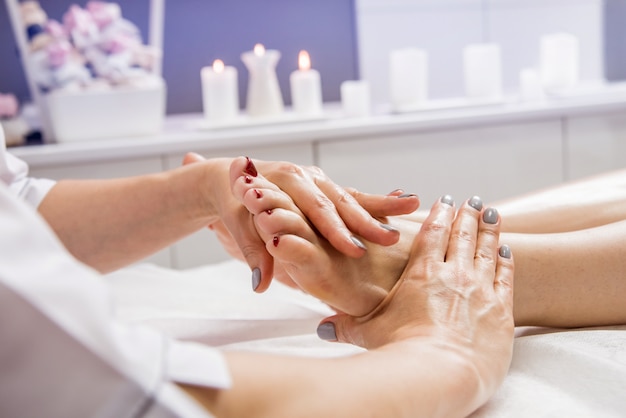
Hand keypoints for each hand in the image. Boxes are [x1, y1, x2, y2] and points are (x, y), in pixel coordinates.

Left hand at [185, 153, 419, 291]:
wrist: (226, 178)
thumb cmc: (234, 204)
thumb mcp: (237, 228)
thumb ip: (252, 253)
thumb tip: (260, 284)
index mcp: (286, 181)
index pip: (316, 210)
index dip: (336, 231)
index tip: (355, 251)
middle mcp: (306, 177)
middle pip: (341, 201)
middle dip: (366, 222)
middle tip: (391, 240)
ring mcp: (318, 181)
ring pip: (352, 197)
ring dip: (380, 208)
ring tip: (412, 211)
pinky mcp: (326, 188)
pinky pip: (356, 195)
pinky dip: (381, 200)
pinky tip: (408, 202)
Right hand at [326, 197, 514, 396]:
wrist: (442, 373)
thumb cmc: (403, 351)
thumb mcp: (368, 334)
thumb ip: (346, 326)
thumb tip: (324, 328)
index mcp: (422, 273)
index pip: (433, 234)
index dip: (439, 214)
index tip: (445, 200)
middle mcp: (453, 274)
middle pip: (463, 235)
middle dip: (468, 215)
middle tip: (473, 201)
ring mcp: (480, 289)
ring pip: (487, 250)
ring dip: (490, 230)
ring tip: (493, 213)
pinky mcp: (500, 310)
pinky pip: (505, 277)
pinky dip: (506, 261)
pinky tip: (507, 251)